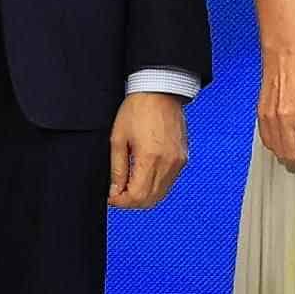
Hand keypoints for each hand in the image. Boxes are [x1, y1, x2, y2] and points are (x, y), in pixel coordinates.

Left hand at [110, 91, 190, 209]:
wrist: (160, 91)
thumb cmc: (138, 109)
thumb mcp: (118, 139)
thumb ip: (117, 169)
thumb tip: (115, 191)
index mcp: (150, 158)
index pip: (137, 197)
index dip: (121, 202)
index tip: (112, 197)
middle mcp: (168, 163)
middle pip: (150, 200)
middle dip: (132, 202)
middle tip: (118, 193)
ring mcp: (178, 162)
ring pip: (161, 194)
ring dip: (144, 196)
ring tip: (129, 185)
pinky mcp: (183, 158)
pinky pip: (169, 182)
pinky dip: (156, 187)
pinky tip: (143, 177)